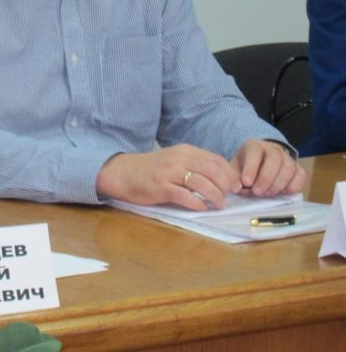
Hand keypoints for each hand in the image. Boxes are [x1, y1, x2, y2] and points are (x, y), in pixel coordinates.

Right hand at [96, 144, 241, 210]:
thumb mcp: (175, 160)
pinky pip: (185, 196)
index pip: (215, 159)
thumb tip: (220, 178)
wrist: (123, 173)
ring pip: (202, 183)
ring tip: (218, 204)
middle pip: (212, 170)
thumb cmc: (151, 170)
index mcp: (185, 151)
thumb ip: (194, 165)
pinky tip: (200, 208)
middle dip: (225, 185)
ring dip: (215, 196)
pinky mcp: (161, 187)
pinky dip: (197, 203)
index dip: (229, 173)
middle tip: (229, 196)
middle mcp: (179, 158)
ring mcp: (169, 172)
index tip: (235, 186)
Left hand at [231, 139, 307, 197]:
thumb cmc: (245, 166)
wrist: (259, 162)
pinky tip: (283, 193)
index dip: (251, 168)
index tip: (246, 183)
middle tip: (257, 192)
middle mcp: (273, 149)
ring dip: (278, 184)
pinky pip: (301, 175)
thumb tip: (237, 189)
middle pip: (274, 160)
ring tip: (267, 194)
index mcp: (254, 146)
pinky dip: (294, 186)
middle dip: (266, 178)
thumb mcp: (235, 168)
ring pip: (289, 167)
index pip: (254, 152)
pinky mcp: (298, 168)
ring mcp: (288, 158)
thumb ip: (235, 178)